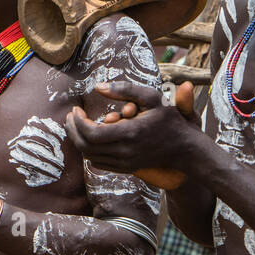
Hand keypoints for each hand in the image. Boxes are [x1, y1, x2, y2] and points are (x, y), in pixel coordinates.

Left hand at [65, 80, 199, 177]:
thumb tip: (96, 87)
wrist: (184, 148)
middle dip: (73, 130)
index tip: (75, 110)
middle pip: (86, 146)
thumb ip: (124, 89)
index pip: (91, 133)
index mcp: (130, 133)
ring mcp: (124, 163)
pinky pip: (98, 163)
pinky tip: (89, 137)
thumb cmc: (168, 119)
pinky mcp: (125, 168)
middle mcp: (125, 152)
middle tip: (70, 116)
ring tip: (76, 125)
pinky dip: (89, 150)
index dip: (78, 122)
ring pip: (89, 156)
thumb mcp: (152, 97)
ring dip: (78, 140)